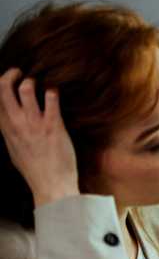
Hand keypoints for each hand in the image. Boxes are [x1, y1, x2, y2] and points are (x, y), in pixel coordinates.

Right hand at [0, 69, 79, 206]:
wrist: (51, 185)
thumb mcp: (13, 149)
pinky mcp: (54, 127)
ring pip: (26, 89)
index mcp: (5, 128)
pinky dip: (53, 91)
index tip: (8, 80)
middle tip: (20, 73)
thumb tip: (8, 122)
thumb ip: (9, 133)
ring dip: (33, 81)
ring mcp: (35, 124)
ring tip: (40, 84)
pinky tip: (55, 92)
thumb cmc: (34, 170)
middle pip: (4, 87)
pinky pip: (51, 100)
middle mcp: (17, 123)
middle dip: (11, 74)